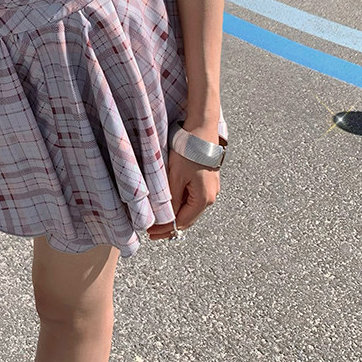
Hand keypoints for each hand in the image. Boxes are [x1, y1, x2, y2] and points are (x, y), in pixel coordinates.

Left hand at [147, 121, 221, 240]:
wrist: (202, 129)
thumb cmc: (189, 152)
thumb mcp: (176, 178)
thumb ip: (172, 200)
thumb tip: (167, 218)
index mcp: (204, 199)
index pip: (182, 223)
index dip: (165, 229)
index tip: (151, 232)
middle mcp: (211, 196)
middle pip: (188, 218)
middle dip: (170, 226)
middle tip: (153, 231)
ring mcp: (211, 188)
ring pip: (190, 208)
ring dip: (175, 215)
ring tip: (159, 219)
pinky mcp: (207, 180)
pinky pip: (193, 198)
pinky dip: (181, 204)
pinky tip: (171, 204)